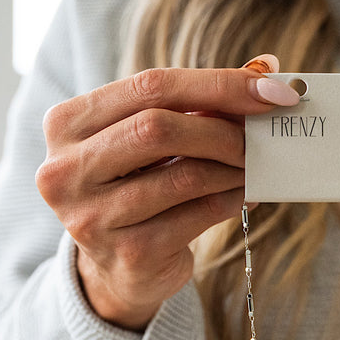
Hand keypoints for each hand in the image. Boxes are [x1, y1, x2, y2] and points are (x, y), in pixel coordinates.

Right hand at [36, 55, 298, 329]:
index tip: (273, 88)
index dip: (218, 84)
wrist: (117, 269)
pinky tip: (246, 194)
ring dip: (232, 168)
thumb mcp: (148, 141)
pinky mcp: (130, 253)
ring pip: (184, 176)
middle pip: (159, 129)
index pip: (150, 86)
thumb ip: (193, 103)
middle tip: (262, 135)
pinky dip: (232, 200)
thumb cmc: (137, 188)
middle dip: (223, 129)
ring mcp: (94, 217)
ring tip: (255, 165)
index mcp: (66, 124)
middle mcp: (67, 170)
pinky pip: (198, 215)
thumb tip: (265, 70)